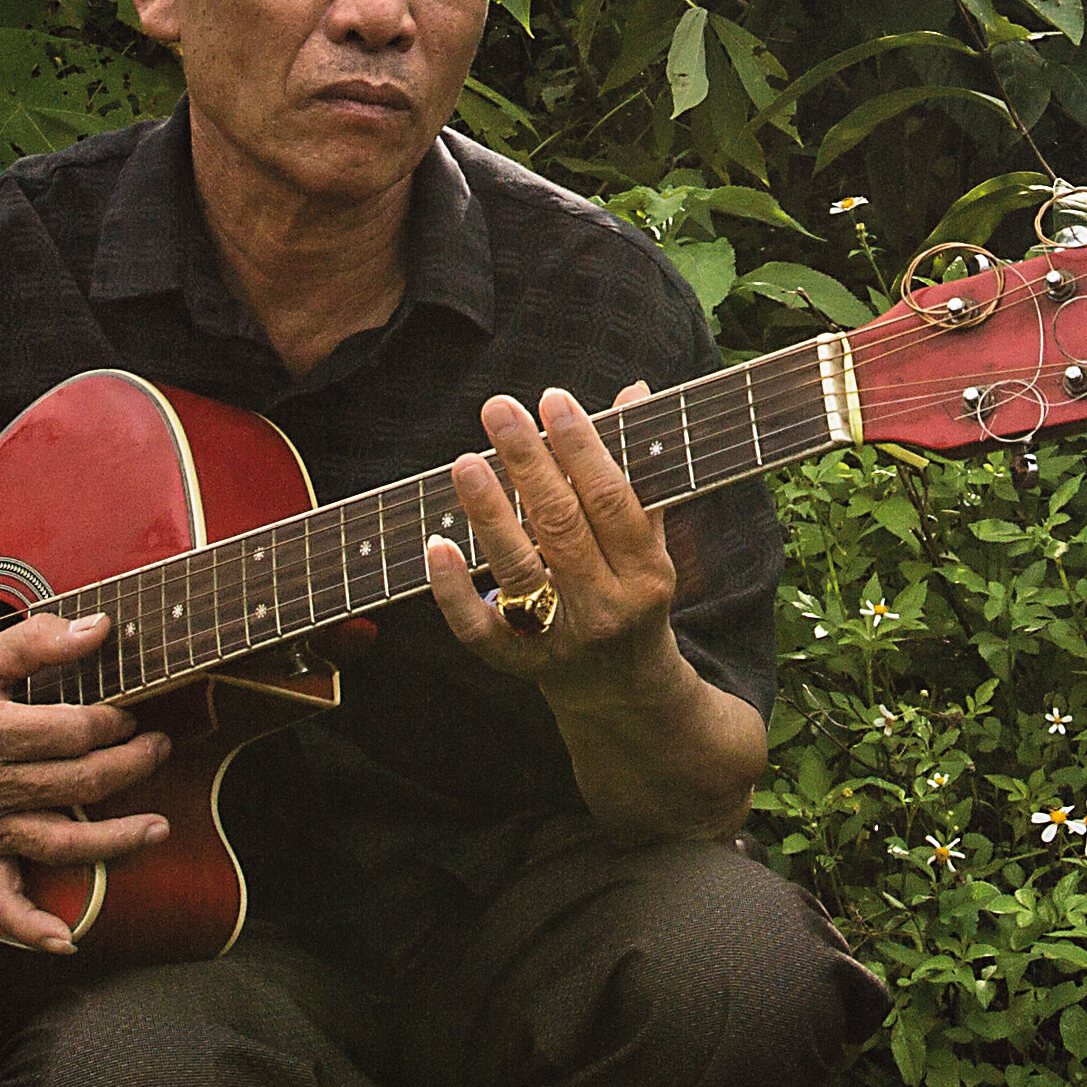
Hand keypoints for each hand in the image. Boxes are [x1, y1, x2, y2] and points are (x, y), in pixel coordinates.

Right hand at [0, 608, 170, 953]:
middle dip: (132, 764)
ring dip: (116, 840)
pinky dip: (33, 926)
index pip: (75, 731)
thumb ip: (41, 642)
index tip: (129, 709)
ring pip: (61, 843)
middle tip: (158, 745)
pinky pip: (2, 898)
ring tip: (158, 829)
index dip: (113, 719)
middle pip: (80, 782)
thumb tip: (101, 630)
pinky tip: (67, 941)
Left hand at [424, 381, 682, 686]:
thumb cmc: (635, 597)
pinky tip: (435, 545)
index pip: (612, 499)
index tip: (552, 401)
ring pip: (519, 571)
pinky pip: (478, 628)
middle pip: (562, 526)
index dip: (582, 447)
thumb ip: (639, 471)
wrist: (625, 695)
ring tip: (465, 462)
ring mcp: (561, 640)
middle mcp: (606, 606)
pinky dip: (452, 589)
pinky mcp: (519, 664)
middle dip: (528, 462)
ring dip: (488, 513)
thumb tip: (633, 391)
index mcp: (646, 573)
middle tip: (497, 410)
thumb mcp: (651, 542)